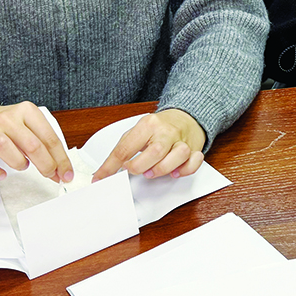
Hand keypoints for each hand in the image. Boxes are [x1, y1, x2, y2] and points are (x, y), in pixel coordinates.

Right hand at [0, 101, 73, 183]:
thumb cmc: (6, 126)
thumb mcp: (28, 126)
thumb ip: (44, 144)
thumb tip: (60, 169)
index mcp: (26, 111)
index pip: (50, 138)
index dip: (61, 159)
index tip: (67, 174)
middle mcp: (8, 118)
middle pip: (33, 146)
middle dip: (46, 166)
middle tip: (50, 175)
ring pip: (8, 150)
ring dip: (20, 164)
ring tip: (22, 165)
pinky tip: (2, 174)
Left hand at [91, 109, 206, 181]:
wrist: (185, 117)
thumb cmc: (158, 127)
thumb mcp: (138, 131)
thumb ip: (125, 148)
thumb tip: (106, 170)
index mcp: (148, 124)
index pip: (126, 148)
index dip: (111, 166)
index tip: (102, 177)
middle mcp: (166, 131)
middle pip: (155, 151)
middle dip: (140, 166)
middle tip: (134, 171)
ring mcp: (181, 140)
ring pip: (178, 155)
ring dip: (163, 169)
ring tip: (153, 171)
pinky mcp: (194, 149)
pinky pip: (194, 161)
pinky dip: (185, 170)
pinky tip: (176, 171)